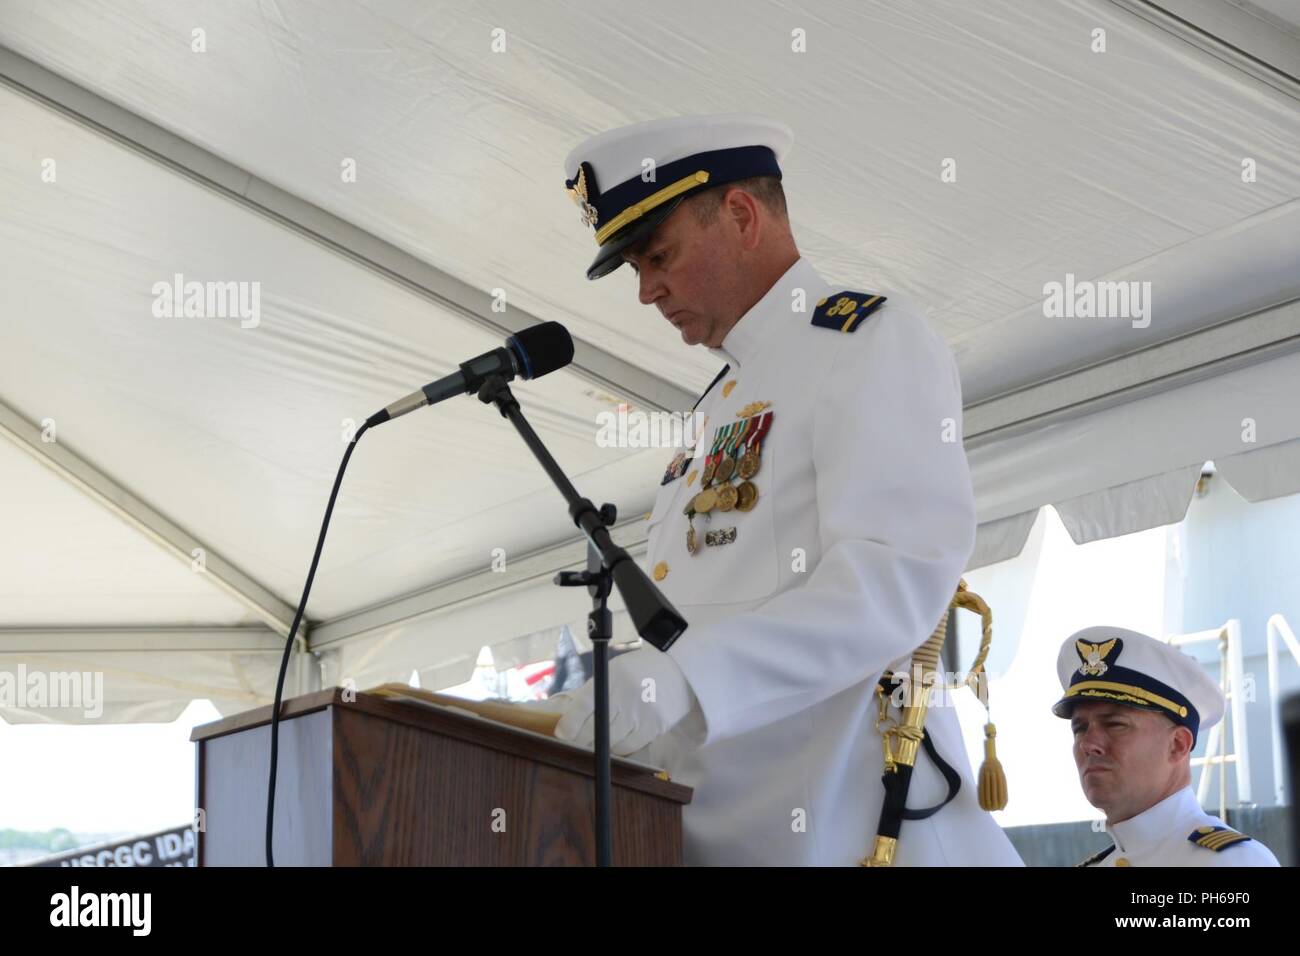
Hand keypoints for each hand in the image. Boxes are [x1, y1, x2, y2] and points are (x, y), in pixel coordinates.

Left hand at [552, 647, 703, 754]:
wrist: (677, 671)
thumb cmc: (636, 674)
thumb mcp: (611, 674)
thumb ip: (591, 695)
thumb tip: (566, 724)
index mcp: (610, 679)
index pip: (582, 708)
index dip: (568, 726)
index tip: (562, 734)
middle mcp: (625, 696)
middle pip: (594, 731)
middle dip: (580, 740)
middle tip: (575, 741)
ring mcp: (641, 714)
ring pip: (610, 743)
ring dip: (600, 744)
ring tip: (598, 738)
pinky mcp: (653, 728)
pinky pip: (627, 748)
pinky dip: (618, 747)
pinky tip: (618, 738)